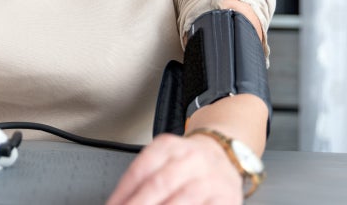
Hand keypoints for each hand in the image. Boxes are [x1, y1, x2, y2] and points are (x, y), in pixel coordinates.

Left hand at [106, 132, 242, 204]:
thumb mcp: (162, 158)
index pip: (140, 171)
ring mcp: (210, 179)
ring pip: (182, 199)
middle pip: (159, 184)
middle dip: (139, 204)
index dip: (123, 193)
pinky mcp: (226, 198)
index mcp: (167, 146)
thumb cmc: (187, 162)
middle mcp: (189, 159)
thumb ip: (141, 179)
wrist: (225, 153)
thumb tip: (119, 202)